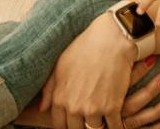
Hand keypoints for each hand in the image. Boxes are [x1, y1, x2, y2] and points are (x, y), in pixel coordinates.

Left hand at [17, 56, 159, 128]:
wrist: (111, 41)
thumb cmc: (84, 49)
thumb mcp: (60, 66)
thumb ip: (50, 90)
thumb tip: (42, 109)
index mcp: (60, 97)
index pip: (60, 125)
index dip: (68, 125)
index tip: (75, 122)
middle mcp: (74, 106)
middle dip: (83, 127)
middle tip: (89, 121)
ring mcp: (93, 109)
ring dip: (100, 126)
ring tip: (103, 119)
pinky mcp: (112, 107)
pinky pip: (115, 127)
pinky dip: (117, 125)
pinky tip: (117, 120)